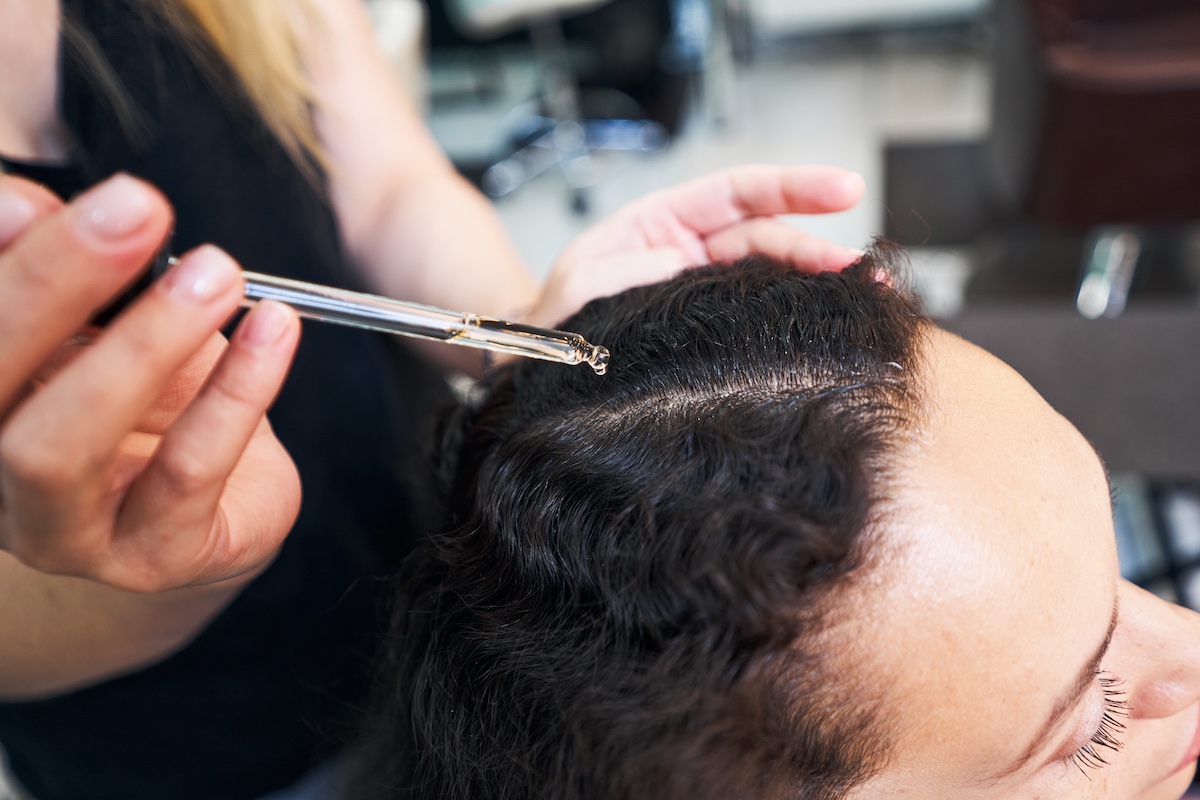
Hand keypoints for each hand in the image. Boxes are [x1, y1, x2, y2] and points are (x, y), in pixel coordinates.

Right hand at [0, 173, 301, 593]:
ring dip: (141, 347)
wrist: (223, 501)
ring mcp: (54, 528)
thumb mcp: (107, 323)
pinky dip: (236, 391)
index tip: (28, 202)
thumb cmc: (151, 399)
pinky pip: (186, 471)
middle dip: (51, 285)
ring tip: (218, 275)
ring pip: (59, 446)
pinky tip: (274, 329)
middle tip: (136, 208)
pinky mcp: (147, 556)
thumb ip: (67, 269)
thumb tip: (34, 206)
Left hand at [528, 164, 865, 327]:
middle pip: (766, 235)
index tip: (844, 190)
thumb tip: (677, 263)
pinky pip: (756, 315)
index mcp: (664, 220)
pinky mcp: (709, 326)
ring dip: (815, 284)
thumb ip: (622, 270)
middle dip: (817, 247)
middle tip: (862, 269)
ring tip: (861, 297)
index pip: (736, 192)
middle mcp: (692, 248)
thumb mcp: (578, 284)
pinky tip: (824, 324)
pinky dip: (791, 317)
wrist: (546, 364)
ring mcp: (704, 288)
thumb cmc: (558, 316)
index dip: (791, 187)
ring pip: (770, 276)